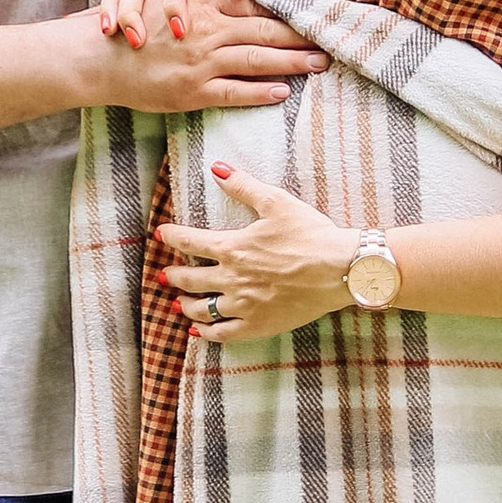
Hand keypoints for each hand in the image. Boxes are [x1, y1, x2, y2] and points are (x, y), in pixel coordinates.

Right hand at [82, 0, 322, 118]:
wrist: (97, 58)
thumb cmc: (129, 27)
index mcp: (201, 2)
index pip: (255, 3)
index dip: (286, 8)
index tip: (311, 13)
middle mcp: (206, 30)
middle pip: (266, 30)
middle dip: (301, 36)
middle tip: (330, 41)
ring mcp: (201, 62)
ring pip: (258, 60)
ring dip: (293, 62)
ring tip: (318, 64)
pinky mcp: (192, 91)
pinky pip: (235, 92)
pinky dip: (262, 92)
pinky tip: (282, 92)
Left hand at [155, 157, 358, 342]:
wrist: (340, 269)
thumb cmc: (310, 234)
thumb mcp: (276, 202)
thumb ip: (244, 186)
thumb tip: (218, 169)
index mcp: (233, 248)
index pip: (190, 242)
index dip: (171, 237)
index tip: (161, 234)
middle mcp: (232, 278)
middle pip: (190, 280)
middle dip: (173, 276)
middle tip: (164, 275)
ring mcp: (244, 305)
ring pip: (202, 309)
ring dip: (185, 306)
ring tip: (177, 304)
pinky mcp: (259, 324)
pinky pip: (224, 333)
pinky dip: (206, 333)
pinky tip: (199, 331)